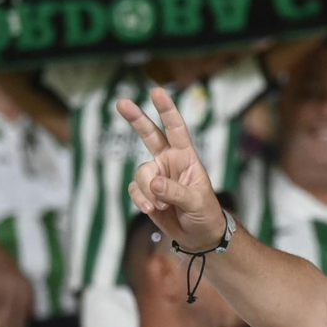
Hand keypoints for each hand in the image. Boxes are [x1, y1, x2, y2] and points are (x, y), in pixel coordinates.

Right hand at [120, 88, 226, 247]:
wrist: (198, 235)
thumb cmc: (205, 213)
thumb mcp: (196, 202)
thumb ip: (175, 192)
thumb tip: (154, 184)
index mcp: (187, 157)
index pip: (177, 129)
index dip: (167, 110)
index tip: (157, 92)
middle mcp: (169, 161)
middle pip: (149, 135)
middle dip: (136, 119)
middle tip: (121, 102)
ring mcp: (156, 175)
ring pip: (141, 174)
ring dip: (148, 191)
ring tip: (162, 206)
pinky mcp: (145, 191)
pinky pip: (134, 190)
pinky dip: (141, 200)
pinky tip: (152, 210)